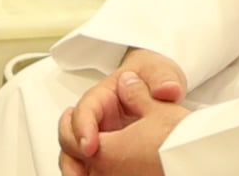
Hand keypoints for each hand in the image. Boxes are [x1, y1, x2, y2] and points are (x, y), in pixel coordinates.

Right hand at [59, 50, 187, 175]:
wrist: (158, 87)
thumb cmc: (152, 77)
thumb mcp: (160, 73)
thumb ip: (162, 79)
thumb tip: (167, 90)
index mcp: (102, 97)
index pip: (86, 110)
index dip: (83, 127)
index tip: (90, 145)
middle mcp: (95, 118)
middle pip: (71, 133)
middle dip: (73, 151)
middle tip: (81, 170)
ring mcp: (99, 137)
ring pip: (76, 153)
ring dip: (75, 166)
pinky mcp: (105, 154)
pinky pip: (92, 166)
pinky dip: (90, 173)